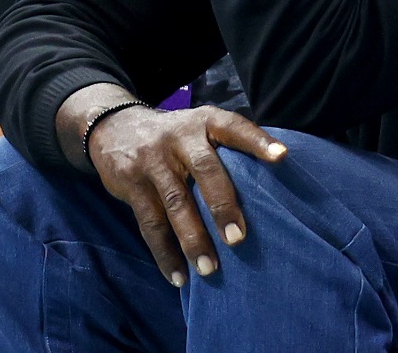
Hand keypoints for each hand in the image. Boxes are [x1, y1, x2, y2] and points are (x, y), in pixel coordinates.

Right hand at [86, 105, 286, 287]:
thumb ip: (225, 147)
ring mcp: (152, 161)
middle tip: (238, 239)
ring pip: (175, 203)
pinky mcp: (131, 185)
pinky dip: (164, 253)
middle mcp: (179, 138)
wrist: (115, 128)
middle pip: (204, 170)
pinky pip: (149, 224)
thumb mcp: (200, 128)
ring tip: (209, 269)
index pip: (234, 127)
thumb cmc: (176, 136)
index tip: (282, 156)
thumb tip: (272, 181)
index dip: (257, 141)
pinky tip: (178, 276)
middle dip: (222, 205)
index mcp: (205, 121)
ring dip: (192, 240)